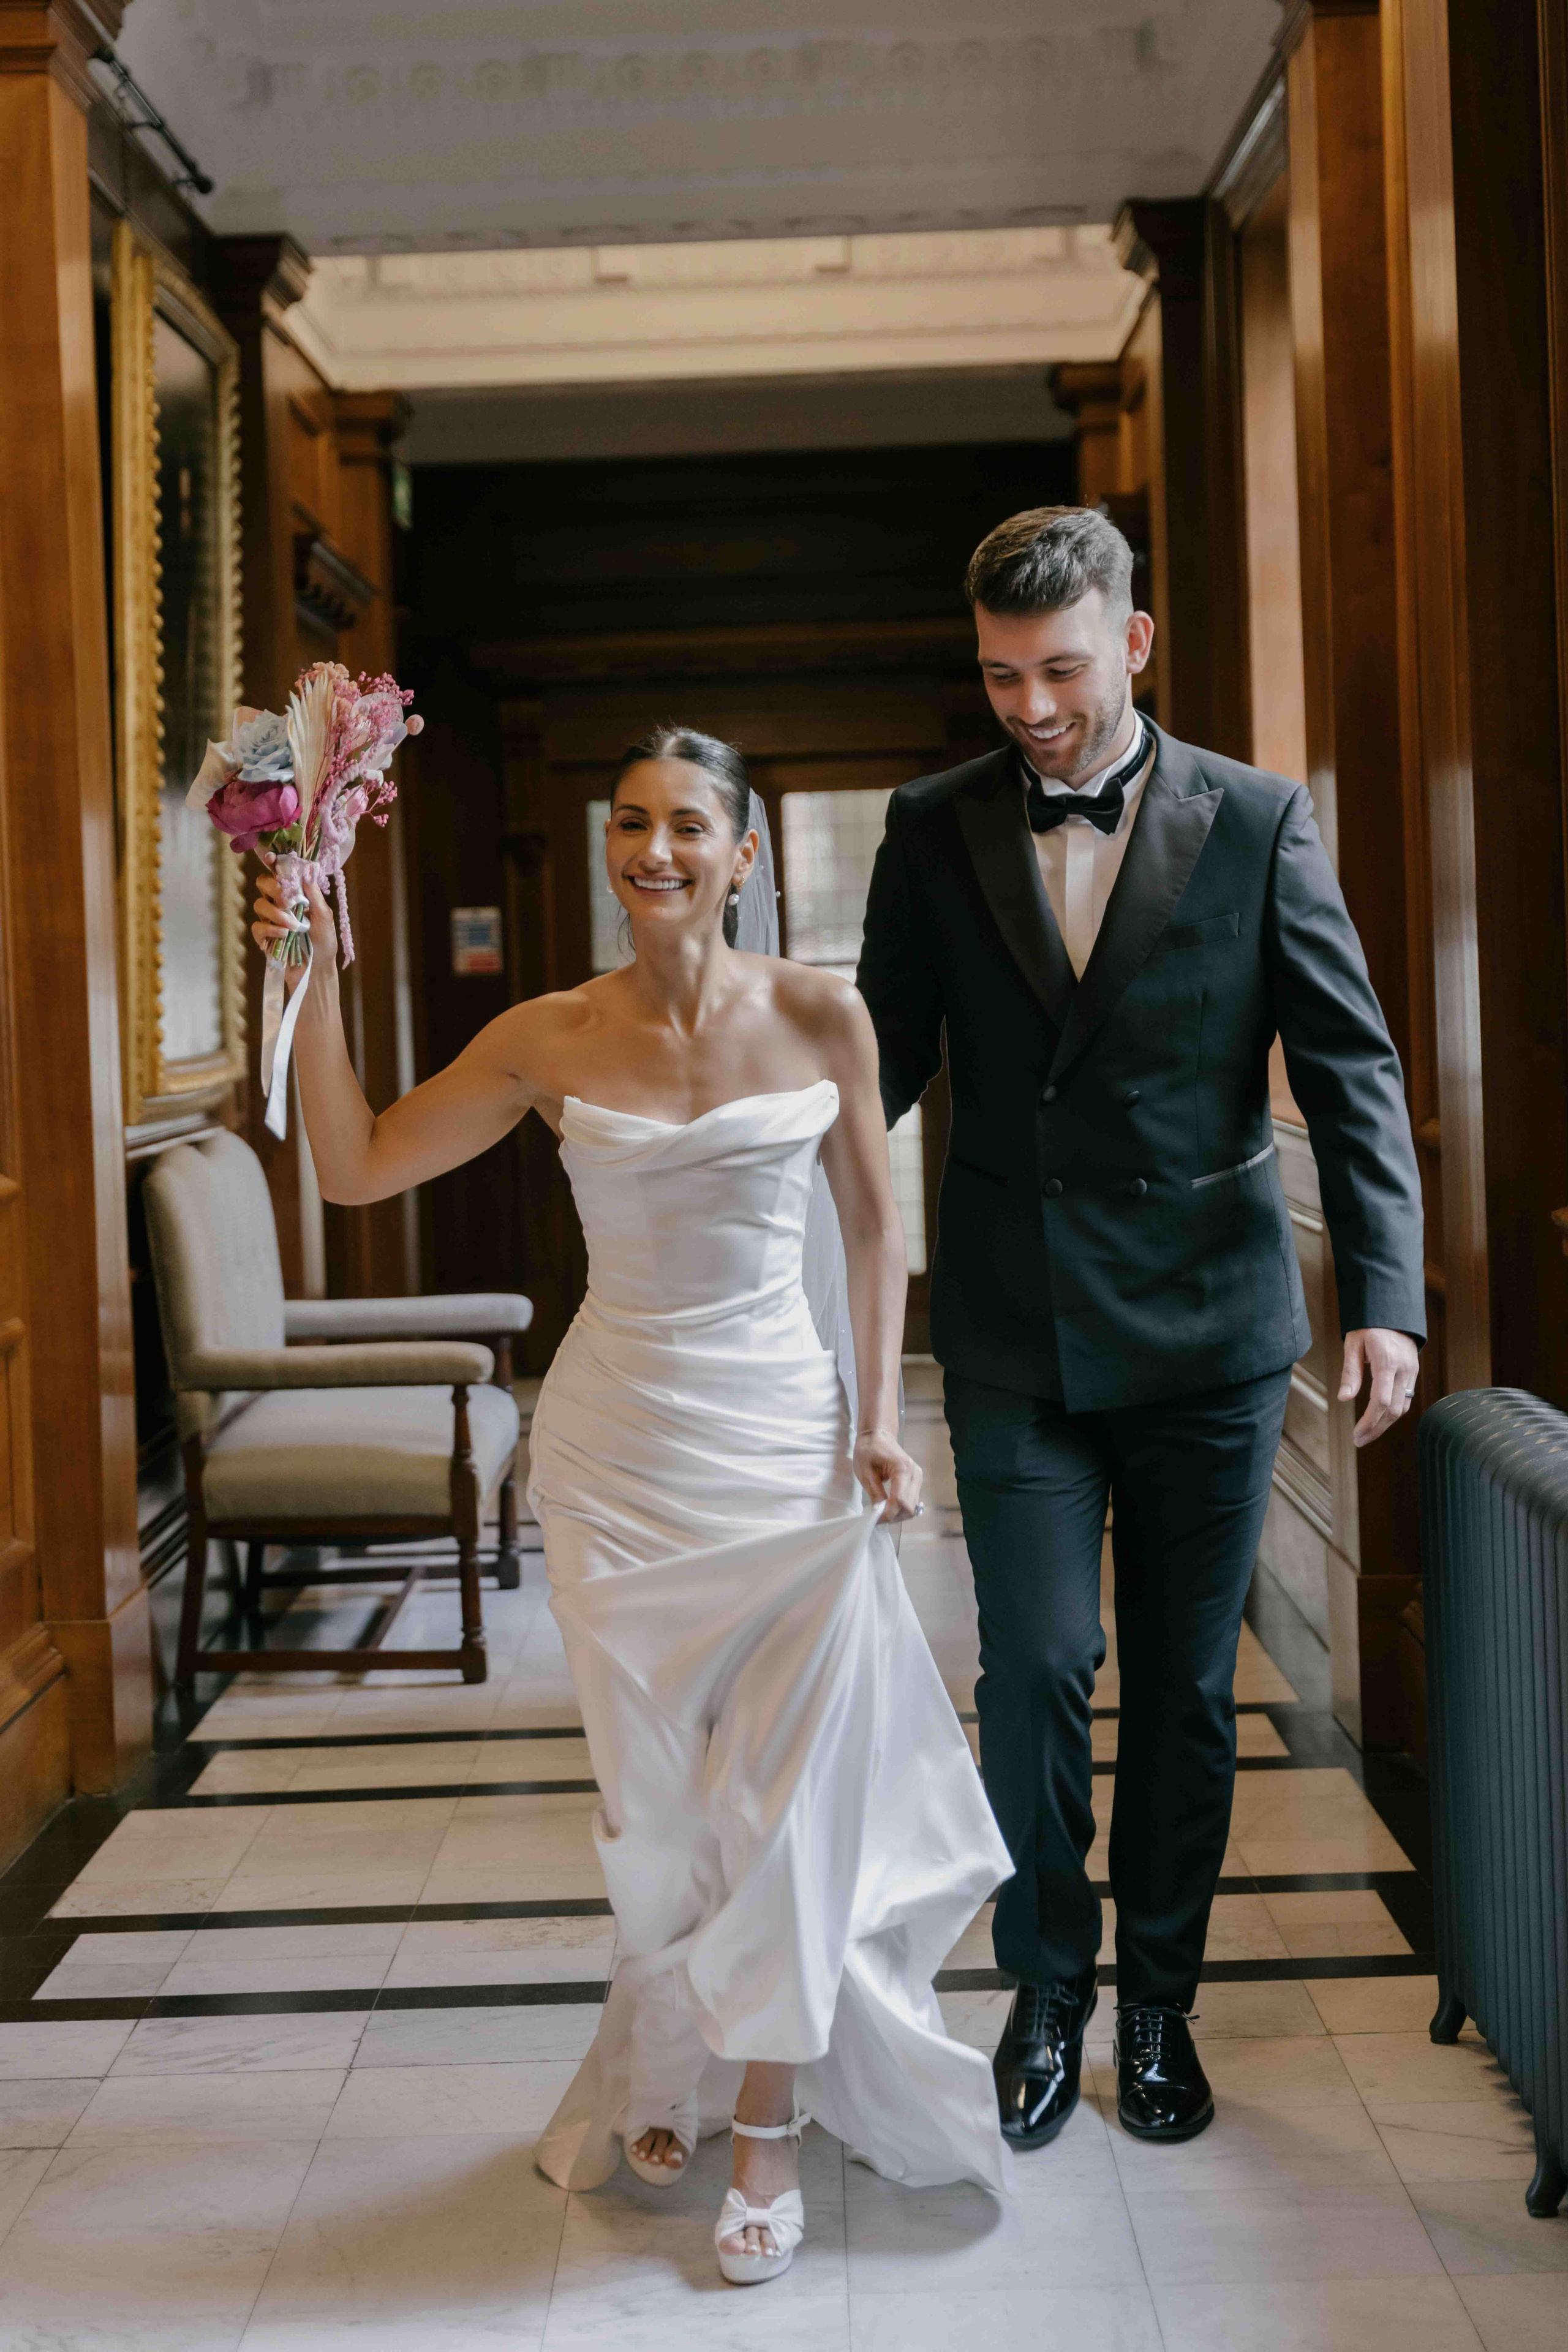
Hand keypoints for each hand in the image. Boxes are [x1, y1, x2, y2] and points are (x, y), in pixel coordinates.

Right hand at [252, 858, 335, 989]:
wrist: (317, 969)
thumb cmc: (323, 942)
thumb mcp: (325, 917)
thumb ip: (315, 896)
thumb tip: (307, 872)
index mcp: (294, 894)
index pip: (279, 873)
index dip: (273, 863)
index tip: (271, 857)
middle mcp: (279, 903)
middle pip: (263, 883)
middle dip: (273, 888)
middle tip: (287, 899)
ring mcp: (270, 920)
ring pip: (259, 905)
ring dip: (276, 913)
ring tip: (293, 927)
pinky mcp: (263, 937)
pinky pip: (258, 927)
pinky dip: (270, 930)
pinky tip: (283, 935)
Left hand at [853, 1428, 922, 1521]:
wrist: (878, 1435)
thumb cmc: (869, 1450)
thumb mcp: (865, 1472)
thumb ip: (875, 1493)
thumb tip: (880, 1513)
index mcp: (902, 1469)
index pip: (900, 1501)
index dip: (888, 1514)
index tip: (874, 1519)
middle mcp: (915, 1474)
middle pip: (909, 1507)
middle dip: (893, 1516)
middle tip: (876, 1517)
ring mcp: (918, 1477)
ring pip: (912, 1506)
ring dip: (897, 1513)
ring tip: (881, 1511)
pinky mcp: (916, 1480)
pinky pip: (911, 1500)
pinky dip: (900, 1507)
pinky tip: (888, 1505)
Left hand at [1339, 1327, 1419, 1447]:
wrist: (1392, 1312)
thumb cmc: (1368, 1326)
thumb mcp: (1353, 1344)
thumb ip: (1350, 1372)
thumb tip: (1344, 1398)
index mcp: (1387, 1361)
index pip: (1381, 1401)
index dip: (1369, 1422)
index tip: (1356, 1434)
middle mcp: (1404, 1369)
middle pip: (1394, 1410)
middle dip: (1376, 1429)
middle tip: (1359, 1440)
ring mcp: (1412, 1371)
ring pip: (1403, 1408)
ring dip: (1385, 1425)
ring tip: (1367, 1435)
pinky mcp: (1414, 1373)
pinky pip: (1406, 1399)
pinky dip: (1393, 1413)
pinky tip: (1379, 1420)